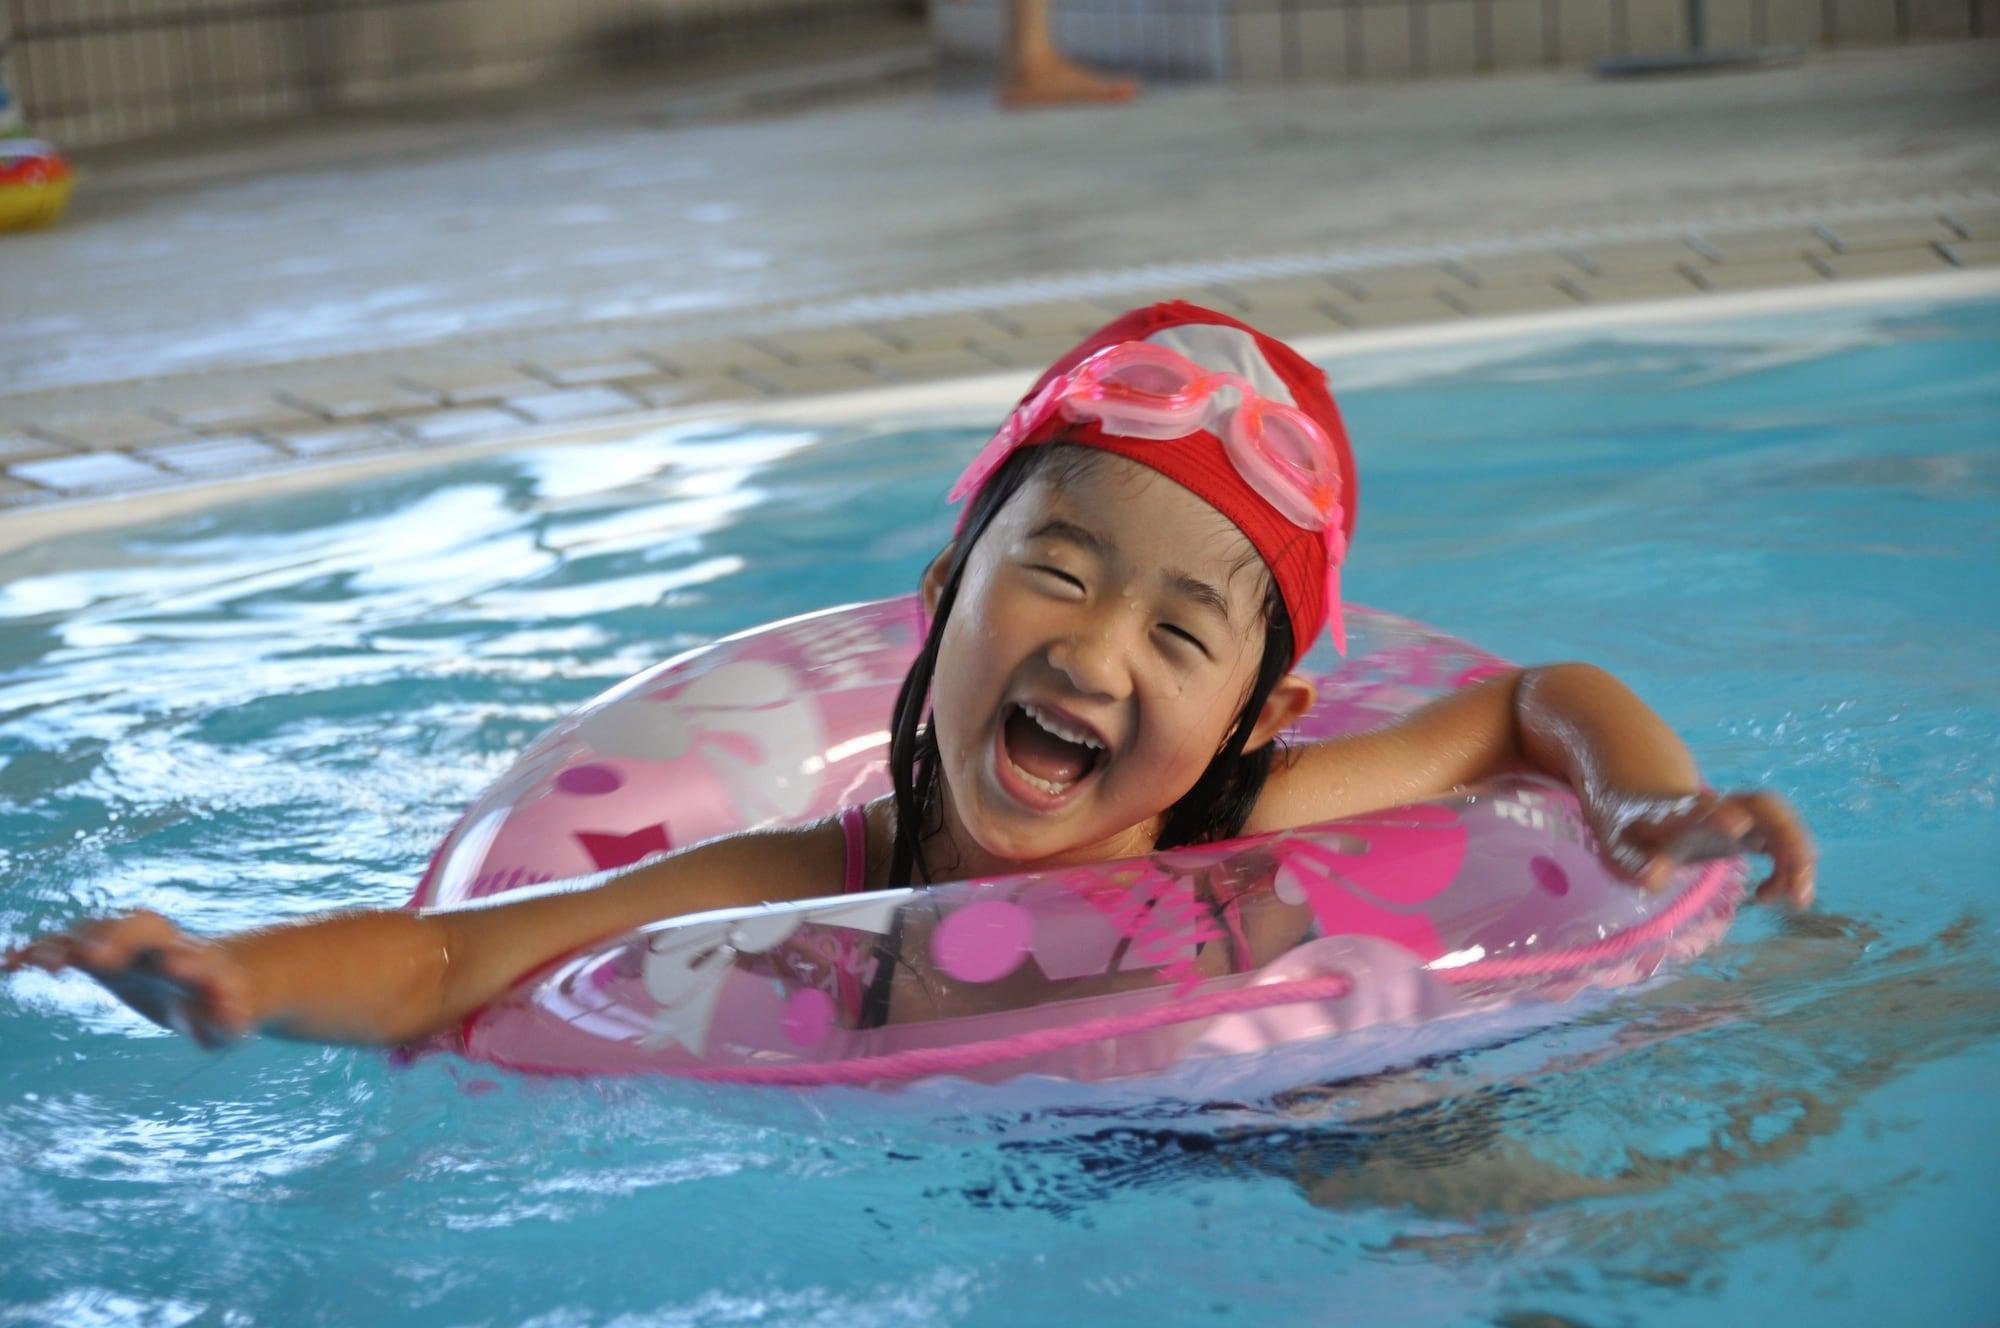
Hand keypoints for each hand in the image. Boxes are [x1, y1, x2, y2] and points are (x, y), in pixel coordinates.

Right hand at [3, 910, 255, 1046]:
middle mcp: (159, 943)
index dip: (142, 950)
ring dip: (66, 943)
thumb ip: (229, 1018)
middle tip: (82, 956)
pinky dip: (39, 952)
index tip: (116, 962)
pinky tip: (8, 965)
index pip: (171, 944)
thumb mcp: (231, 1020)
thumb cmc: (223, 1006)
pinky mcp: (102, 958)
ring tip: (32, 962)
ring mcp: (128, 946)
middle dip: (110, 937)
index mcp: (190, 955)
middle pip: (135, 927)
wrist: (215, 981)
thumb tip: (232, 1020)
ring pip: (95, 933)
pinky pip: (66, 948)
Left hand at [1592, 789, 1816, 909]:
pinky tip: (1768, 896)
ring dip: (1798, 861)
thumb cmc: (1632, 827)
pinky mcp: (1751, 830)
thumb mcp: (1624, 848)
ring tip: (1795, 901)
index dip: (1722, 817)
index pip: (1709, 809)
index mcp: (1685, 812)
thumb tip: (1654, 882)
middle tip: (1798, 891)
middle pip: (1768, 807)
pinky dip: (1789, 868)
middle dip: (1791, 840)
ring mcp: (1740, 815)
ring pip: (1783, 826)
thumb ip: (1640, 865)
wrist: (1644, 796)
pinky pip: (1783, 842)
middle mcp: (1720, 807)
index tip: (1735, 826)